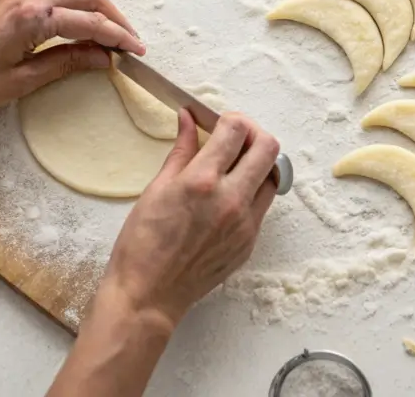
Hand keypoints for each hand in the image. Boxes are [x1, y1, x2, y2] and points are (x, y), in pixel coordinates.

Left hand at [0, 0, 144, 112]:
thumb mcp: (22, 81)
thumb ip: (66, 63)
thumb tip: (104, 58)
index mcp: (31, 16)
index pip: (89, 22)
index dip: (118, 37)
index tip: (137, 52)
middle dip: (114, 18)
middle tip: (131, 44)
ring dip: (96, 14)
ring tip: (112, 41)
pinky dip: (76, 13)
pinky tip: (83, 34)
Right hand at [96, 110, 279, 332]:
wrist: (149, 295)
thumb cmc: (142, 244)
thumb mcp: (156, 188)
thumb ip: (181, 150)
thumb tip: (188, 119)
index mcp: (202, 182)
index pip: (236, 131)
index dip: (231, 119)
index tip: (220, 122)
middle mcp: (231, 200)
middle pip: (269, 148)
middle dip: (254, 134)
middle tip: (235, 138)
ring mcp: (245, 224)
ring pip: (272, 177)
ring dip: (257, 164)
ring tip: (233, 168)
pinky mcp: (250, 243)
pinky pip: (262, 207)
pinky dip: (251, 193)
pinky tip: (227, 197)